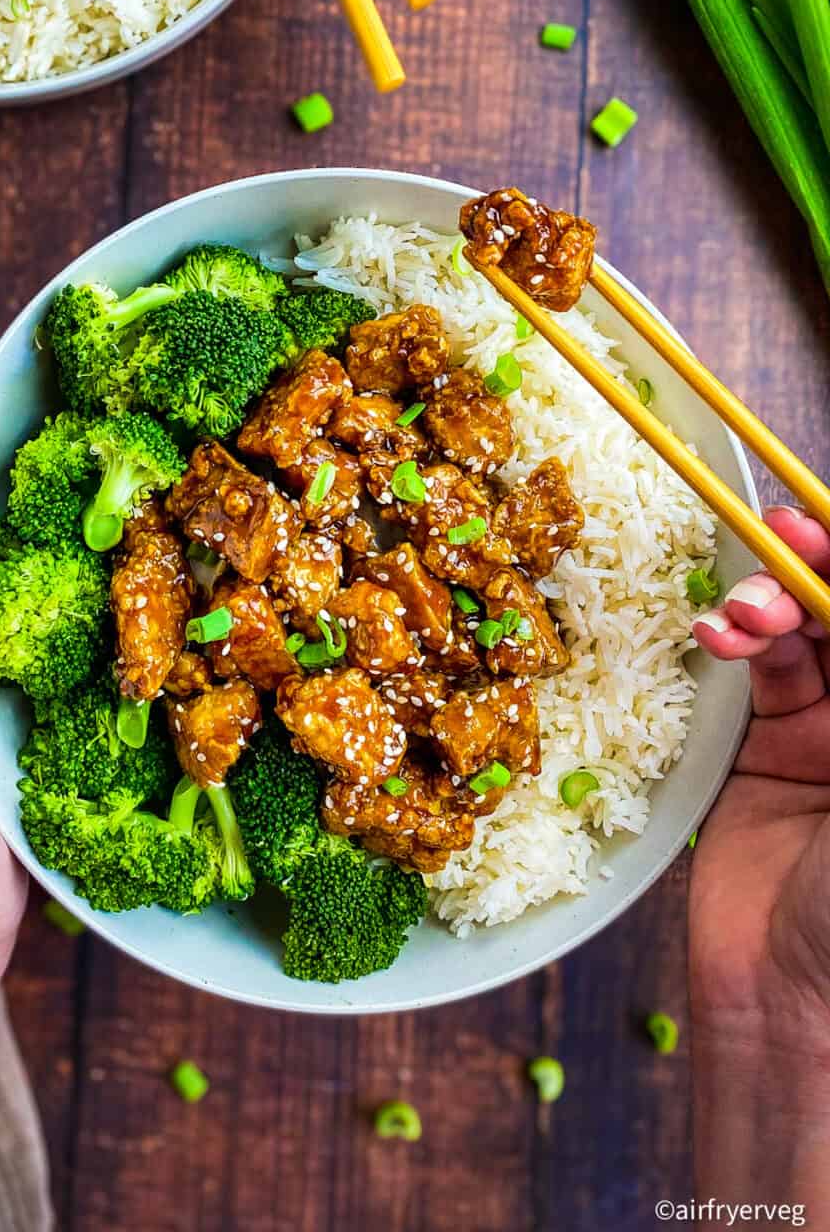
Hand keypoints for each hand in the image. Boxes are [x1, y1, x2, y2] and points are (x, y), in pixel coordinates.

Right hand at [690, 507, 829, 1046]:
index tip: (820, 525)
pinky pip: (760, 672)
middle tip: (781, 539)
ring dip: (772, 601)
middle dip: (819, 567)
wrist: (799, 1012)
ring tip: (742, 613)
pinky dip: (739, 643)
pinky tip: (718, 637)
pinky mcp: (771, 752)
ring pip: (808, 628)